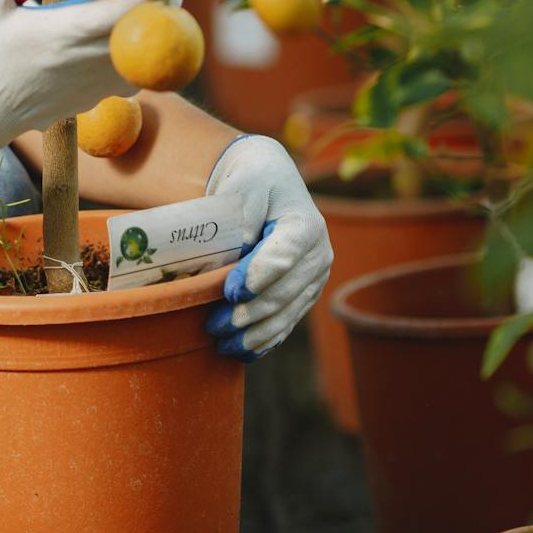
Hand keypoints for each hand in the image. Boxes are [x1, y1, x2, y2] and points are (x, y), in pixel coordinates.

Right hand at [0, 0, 190, 161]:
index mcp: (71, 33)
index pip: (136, 6)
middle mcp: (95, 62)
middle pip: (155, 26)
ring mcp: (101, 84)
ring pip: (149, 48)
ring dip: (151, 18)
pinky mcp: (99, 96)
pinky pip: (135, 66)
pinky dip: (137, 43)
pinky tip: (116, 26)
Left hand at [204, 134, 332, 360]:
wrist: (269, 180)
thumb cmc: (252, 181)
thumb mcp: (244, 185)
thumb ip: (240, 214)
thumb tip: (234, 255)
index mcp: (305, 225)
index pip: (284, 256)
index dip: (258, 277)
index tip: (231, 292)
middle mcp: (318, 254)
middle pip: (283, 292)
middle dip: (248, 313)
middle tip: (213, 325)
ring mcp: (314, 277)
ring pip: (285, 313)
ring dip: (253, 332)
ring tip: (221, 343)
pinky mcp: (304, 293)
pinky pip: (287, 321)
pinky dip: (265, 338)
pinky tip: (241, 352)